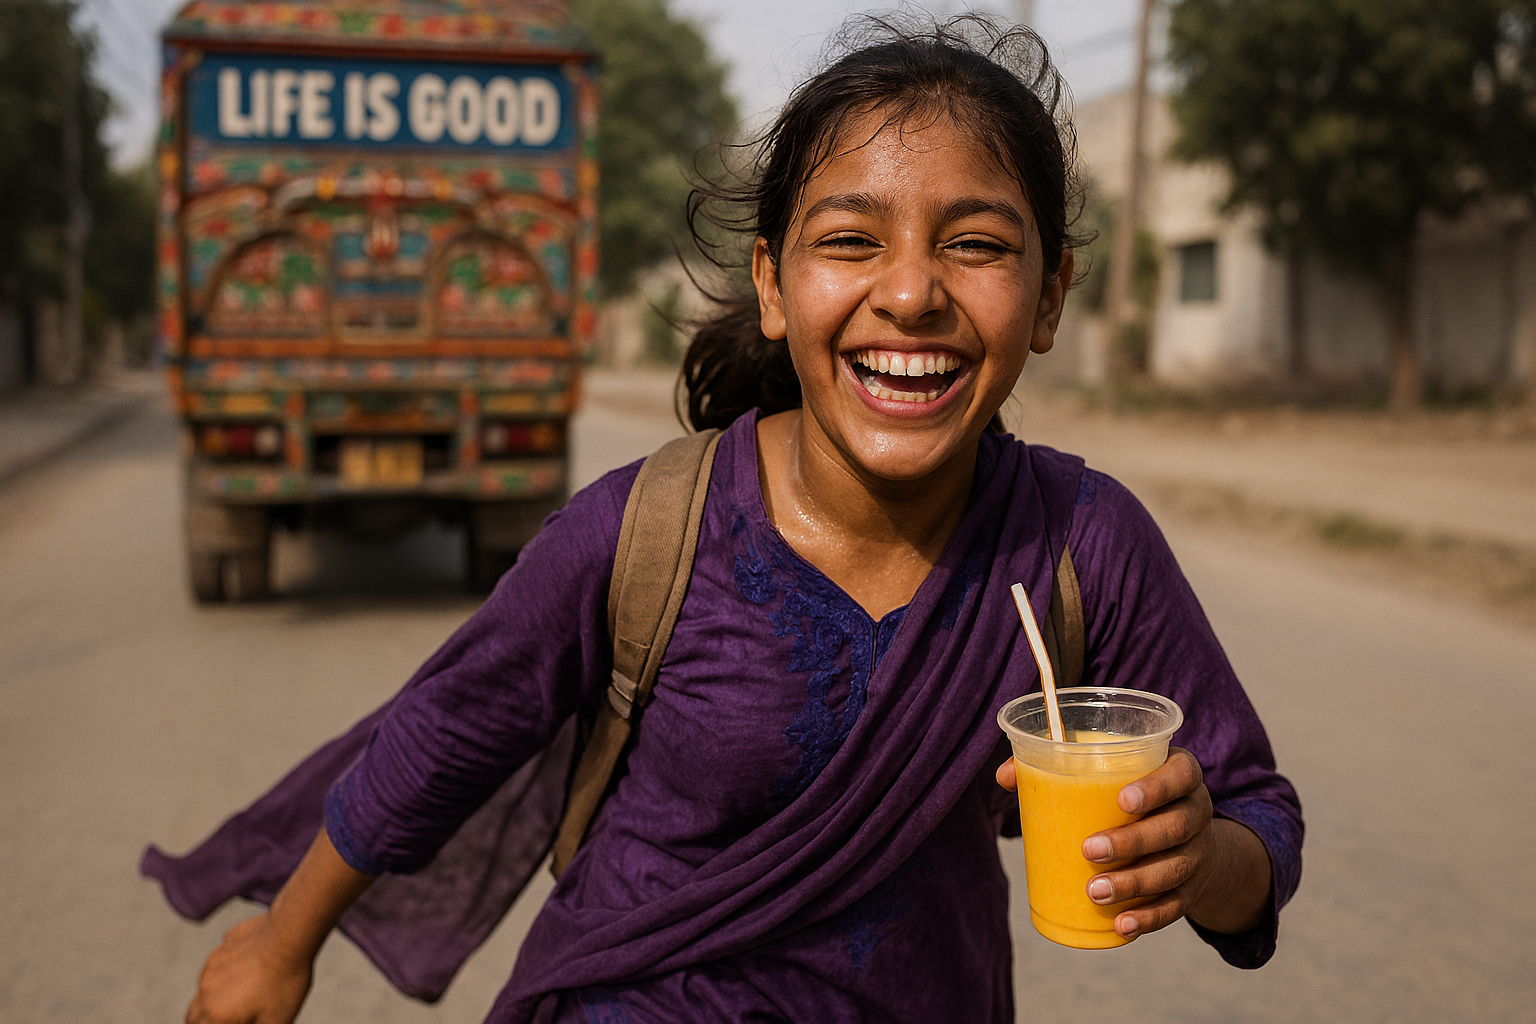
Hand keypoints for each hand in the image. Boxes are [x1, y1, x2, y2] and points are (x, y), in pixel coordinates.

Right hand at [185, 912, 311, 1023]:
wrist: (288, 937)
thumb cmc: (284, 982)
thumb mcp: (277, 1020)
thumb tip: (249, 1023)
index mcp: (216, 1015)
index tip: (234, 1020)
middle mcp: (206, 992)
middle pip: (194, 1016)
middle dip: (205, 1021)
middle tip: (227, 1017)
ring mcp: (211, 968)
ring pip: (203, 990)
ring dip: (212, 998)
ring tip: (239, 997)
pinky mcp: (220, 949)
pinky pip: (215, 967)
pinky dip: (223, 975)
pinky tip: (246, 971)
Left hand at [995, 747, 1270, 938]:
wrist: (1190, 840)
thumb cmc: (1135, 797)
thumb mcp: (1114, 774)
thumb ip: (1060, 769)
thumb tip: (1005, 776)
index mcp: (1180, 776)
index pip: (1181, 774)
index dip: (1156, 787)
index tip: (1122, 799)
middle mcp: (1196, 812)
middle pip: (1175, 827)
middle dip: (1133, 841)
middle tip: (1090, 850)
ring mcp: (1197, 854)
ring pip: (1173, 869)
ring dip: (1134, 883)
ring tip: (1095, 891)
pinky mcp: (1191, 890)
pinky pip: (1175, 908)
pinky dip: (1148, 918)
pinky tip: (1121, 925)